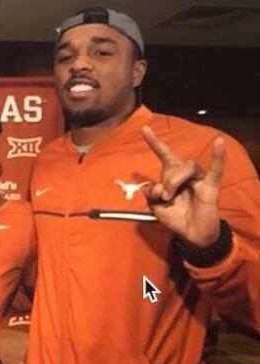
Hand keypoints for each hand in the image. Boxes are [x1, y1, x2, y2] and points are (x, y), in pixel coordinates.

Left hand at [141, 126, 223, 246]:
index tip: (144, 128)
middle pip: (174, 164)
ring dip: (175, 180)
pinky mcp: (211, 187)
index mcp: (171, 176)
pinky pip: (216, 169)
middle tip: (164, 197)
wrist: (191, 234)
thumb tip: (154, 185)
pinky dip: (217, 156)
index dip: (154, 142)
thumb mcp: (155, 207)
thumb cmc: (175, 218)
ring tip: (170, 196)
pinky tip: (218, 142)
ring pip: (187, 167)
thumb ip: (150, 194)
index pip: (164, 154)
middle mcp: (185, 174)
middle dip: (165, 180)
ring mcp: (199, 179)